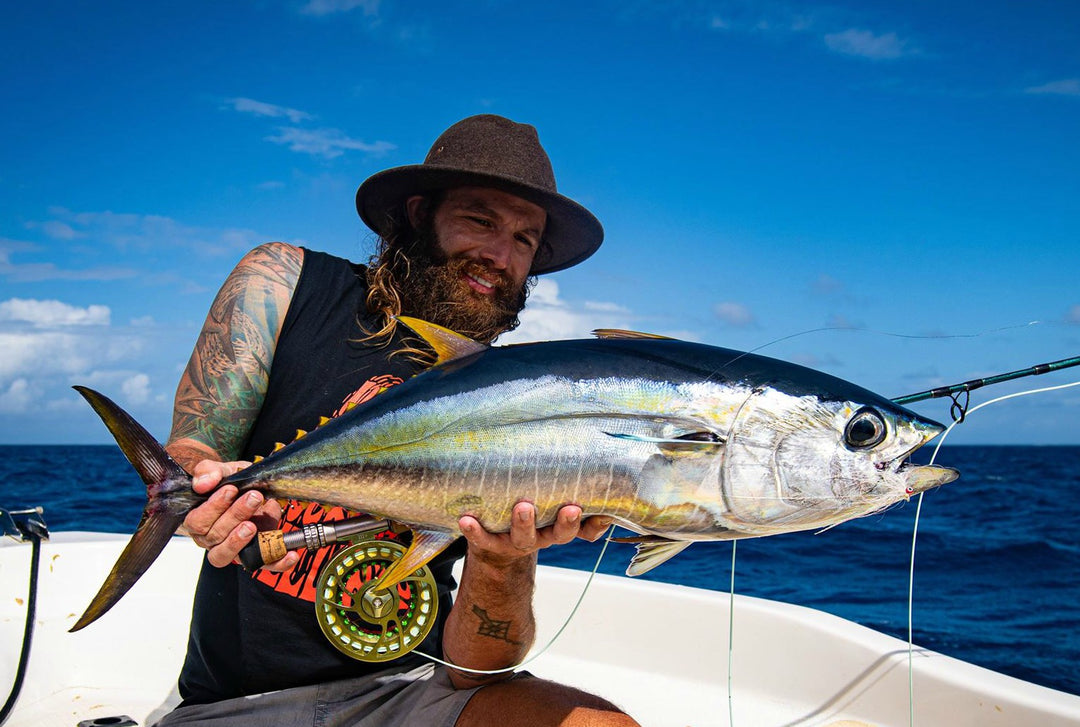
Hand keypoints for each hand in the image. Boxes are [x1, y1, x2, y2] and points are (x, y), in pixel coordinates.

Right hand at [182, 459, 297, 570]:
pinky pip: (264, 564)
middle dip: (236, 514)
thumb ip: (208, 471)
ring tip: (254, 525)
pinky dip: (278, 562)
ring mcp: (234, 550)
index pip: (198, 522)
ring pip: (230, 554)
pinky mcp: (256, 555)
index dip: (213, 507)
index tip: (231, 490)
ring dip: (241, 540)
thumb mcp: (221, 472)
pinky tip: (290, 555)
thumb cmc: (231, 484)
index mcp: (199, 522)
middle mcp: (212, 540)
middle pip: (216, 536)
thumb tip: (203, 484)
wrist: (252, 490)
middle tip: (254, 497)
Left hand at [458, 503, 612, 565]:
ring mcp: (516, 542)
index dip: (594, 526)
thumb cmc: (530, 517)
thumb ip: (571, 499)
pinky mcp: (490, 543)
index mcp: (559, 528)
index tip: (603, 516)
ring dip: (524, 522)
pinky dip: (474, 530)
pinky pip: (482, 539)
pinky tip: (466, 519)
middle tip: (570, 509)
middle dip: (566, 523)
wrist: (496, 550)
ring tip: (523, 507)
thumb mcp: (551, 511)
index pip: (584, 531)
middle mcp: (542, 537)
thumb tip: (599, 479)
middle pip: (558, 534)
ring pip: (523, 537)